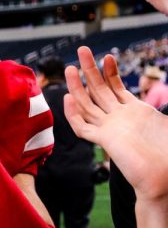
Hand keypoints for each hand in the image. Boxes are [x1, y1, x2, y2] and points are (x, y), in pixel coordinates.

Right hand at [65, 46, 167, 200]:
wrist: (164, 177)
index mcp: (134, 113)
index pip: (116, 87)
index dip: (111, 71)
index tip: (108, 56)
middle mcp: (119, 119)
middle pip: (98, 90)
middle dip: (90, 70)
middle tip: (82, 49)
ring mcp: (110, 130)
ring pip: (87, 105)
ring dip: (78, 86)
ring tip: (71, 68)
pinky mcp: (104, 141)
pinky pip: (82, 127)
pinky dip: (73, 114)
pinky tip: (69, 99)